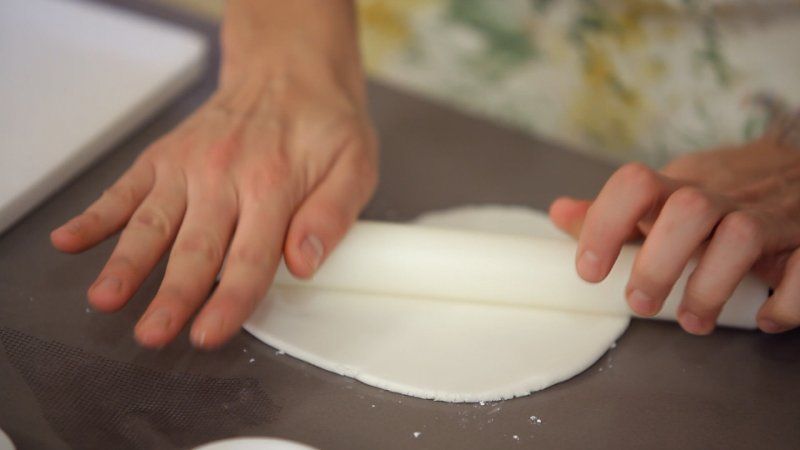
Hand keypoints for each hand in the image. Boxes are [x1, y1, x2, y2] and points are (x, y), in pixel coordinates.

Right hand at [50, 0, 376, 348]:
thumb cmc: (324, 125)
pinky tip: (70, 241)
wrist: (289, 71)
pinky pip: (125, 188)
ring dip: (127, 262)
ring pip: (153, 222)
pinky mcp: (164, 157)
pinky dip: (96, 215)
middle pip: (196, 247)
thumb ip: (332, 213)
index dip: (229, 300)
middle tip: (153, 334)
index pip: (251, 256)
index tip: (208, 333)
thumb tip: (304, 262)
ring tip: (105, 298)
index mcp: (275, 183)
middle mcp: (225, 175)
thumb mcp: (355, 165)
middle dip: (172, 295)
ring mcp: (189, 165)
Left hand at [549, 136, 799, 334]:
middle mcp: (722, 196)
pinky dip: (786, 301)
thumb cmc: (720, 192)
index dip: (606, 224)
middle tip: (640, 303)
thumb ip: (614, 211)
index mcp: (679, 185)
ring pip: (742, 236)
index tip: (591, 271)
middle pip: (688, 210)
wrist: (796, 167)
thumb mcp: (665, 195)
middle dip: (658, 264)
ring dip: (711, 287)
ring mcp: (769, 215)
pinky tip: (764, 318)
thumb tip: (560, 214)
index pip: (635, 183)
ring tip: (693, 321)